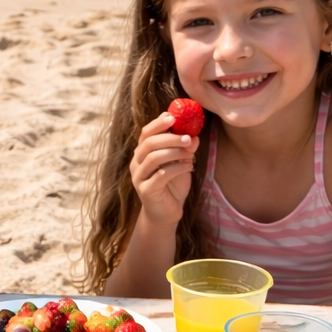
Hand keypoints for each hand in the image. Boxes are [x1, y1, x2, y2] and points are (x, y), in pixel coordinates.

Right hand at [130, 113, 197, 229]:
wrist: (166, 213)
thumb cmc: (172, 186)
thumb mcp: (180, 163)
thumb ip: (185, 150)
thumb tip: (194, 136)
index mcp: (142, 153)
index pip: (146, 133)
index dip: (158, 123)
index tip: (173, 117)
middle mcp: (136, 163)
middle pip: (149, 143)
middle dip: (170, 138)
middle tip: (188, 138)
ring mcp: (139, 178)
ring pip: (154, 158)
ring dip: (174, 152)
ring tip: (190, 154)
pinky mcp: (146, 191)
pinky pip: (161, 175)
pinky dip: (177, 168)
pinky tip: (189, 167)